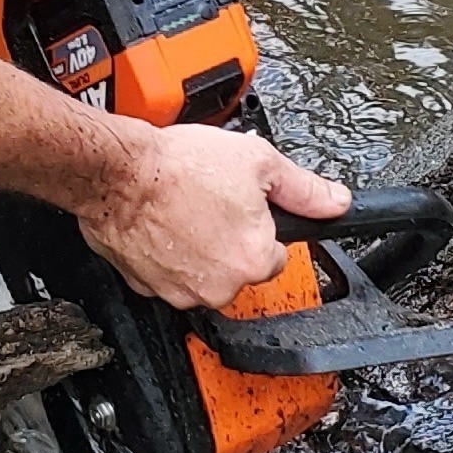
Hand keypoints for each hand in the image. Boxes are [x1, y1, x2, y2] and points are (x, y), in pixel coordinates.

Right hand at [82, 126, 350, 309]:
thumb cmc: (178, 166)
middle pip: (239, 268)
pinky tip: (162, 225)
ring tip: (183, 211)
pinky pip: (169, 277)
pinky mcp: (149, 289)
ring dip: (198, 251)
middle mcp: (220, 286)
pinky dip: (167, 257)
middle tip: (211, 203)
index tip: (242, 208)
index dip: (260, 226)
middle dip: (229, 239)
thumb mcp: (257, 160)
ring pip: (203, 276)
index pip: (275, 254)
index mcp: (253, 258)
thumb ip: (303, 188)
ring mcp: (181, 292)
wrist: (117, 173)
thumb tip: (335, 201)